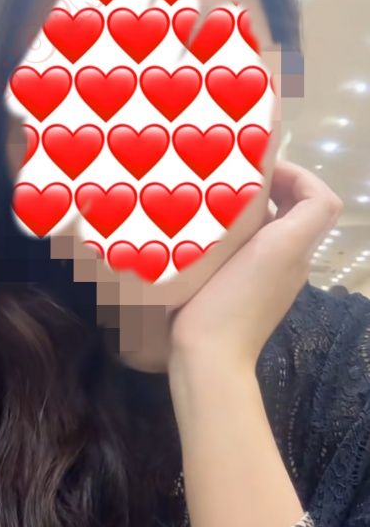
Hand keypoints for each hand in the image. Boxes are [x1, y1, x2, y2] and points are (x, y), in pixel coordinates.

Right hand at [168, 160, 342, 366]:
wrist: (209, 356)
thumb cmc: (237, 299)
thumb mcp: (279, 248)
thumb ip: (303, 214)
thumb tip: (288, 181)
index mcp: (297, 246)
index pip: (318, 199)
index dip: (298, 175)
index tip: (259, 169)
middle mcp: (290, 261)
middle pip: (296, 212)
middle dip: (273, 188)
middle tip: (235, 180)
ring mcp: (268, 279)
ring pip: (272, 231)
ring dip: (253, 210)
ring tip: (219, 200)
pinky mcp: (247, 292)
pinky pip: (253, 251)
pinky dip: (239, 234)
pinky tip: (209, 234)